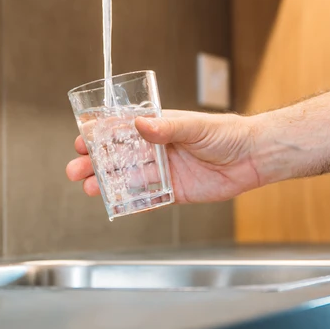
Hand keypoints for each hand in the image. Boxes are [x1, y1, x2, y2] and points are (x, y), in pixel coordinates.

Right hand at [65, 110, 261, 202]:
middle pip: (120, 156)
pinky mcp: (175, 192)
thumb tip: (140, 124)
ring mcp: (166, 171)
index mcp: (160, 126)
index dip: (100, 135)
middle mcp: (159, 148)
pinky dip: (131, 202)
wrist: (254, 157)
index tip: (81, 140)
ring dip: (108, 182)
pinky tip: (114, 204)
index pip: (123, 129)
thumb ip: (167, 127)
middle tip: (75, 169)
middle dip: (96, 162)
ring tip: (88, 187)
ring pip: (130, 177)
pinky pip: (149, 198)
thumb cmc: (229, 133)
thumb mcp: (196, 126)